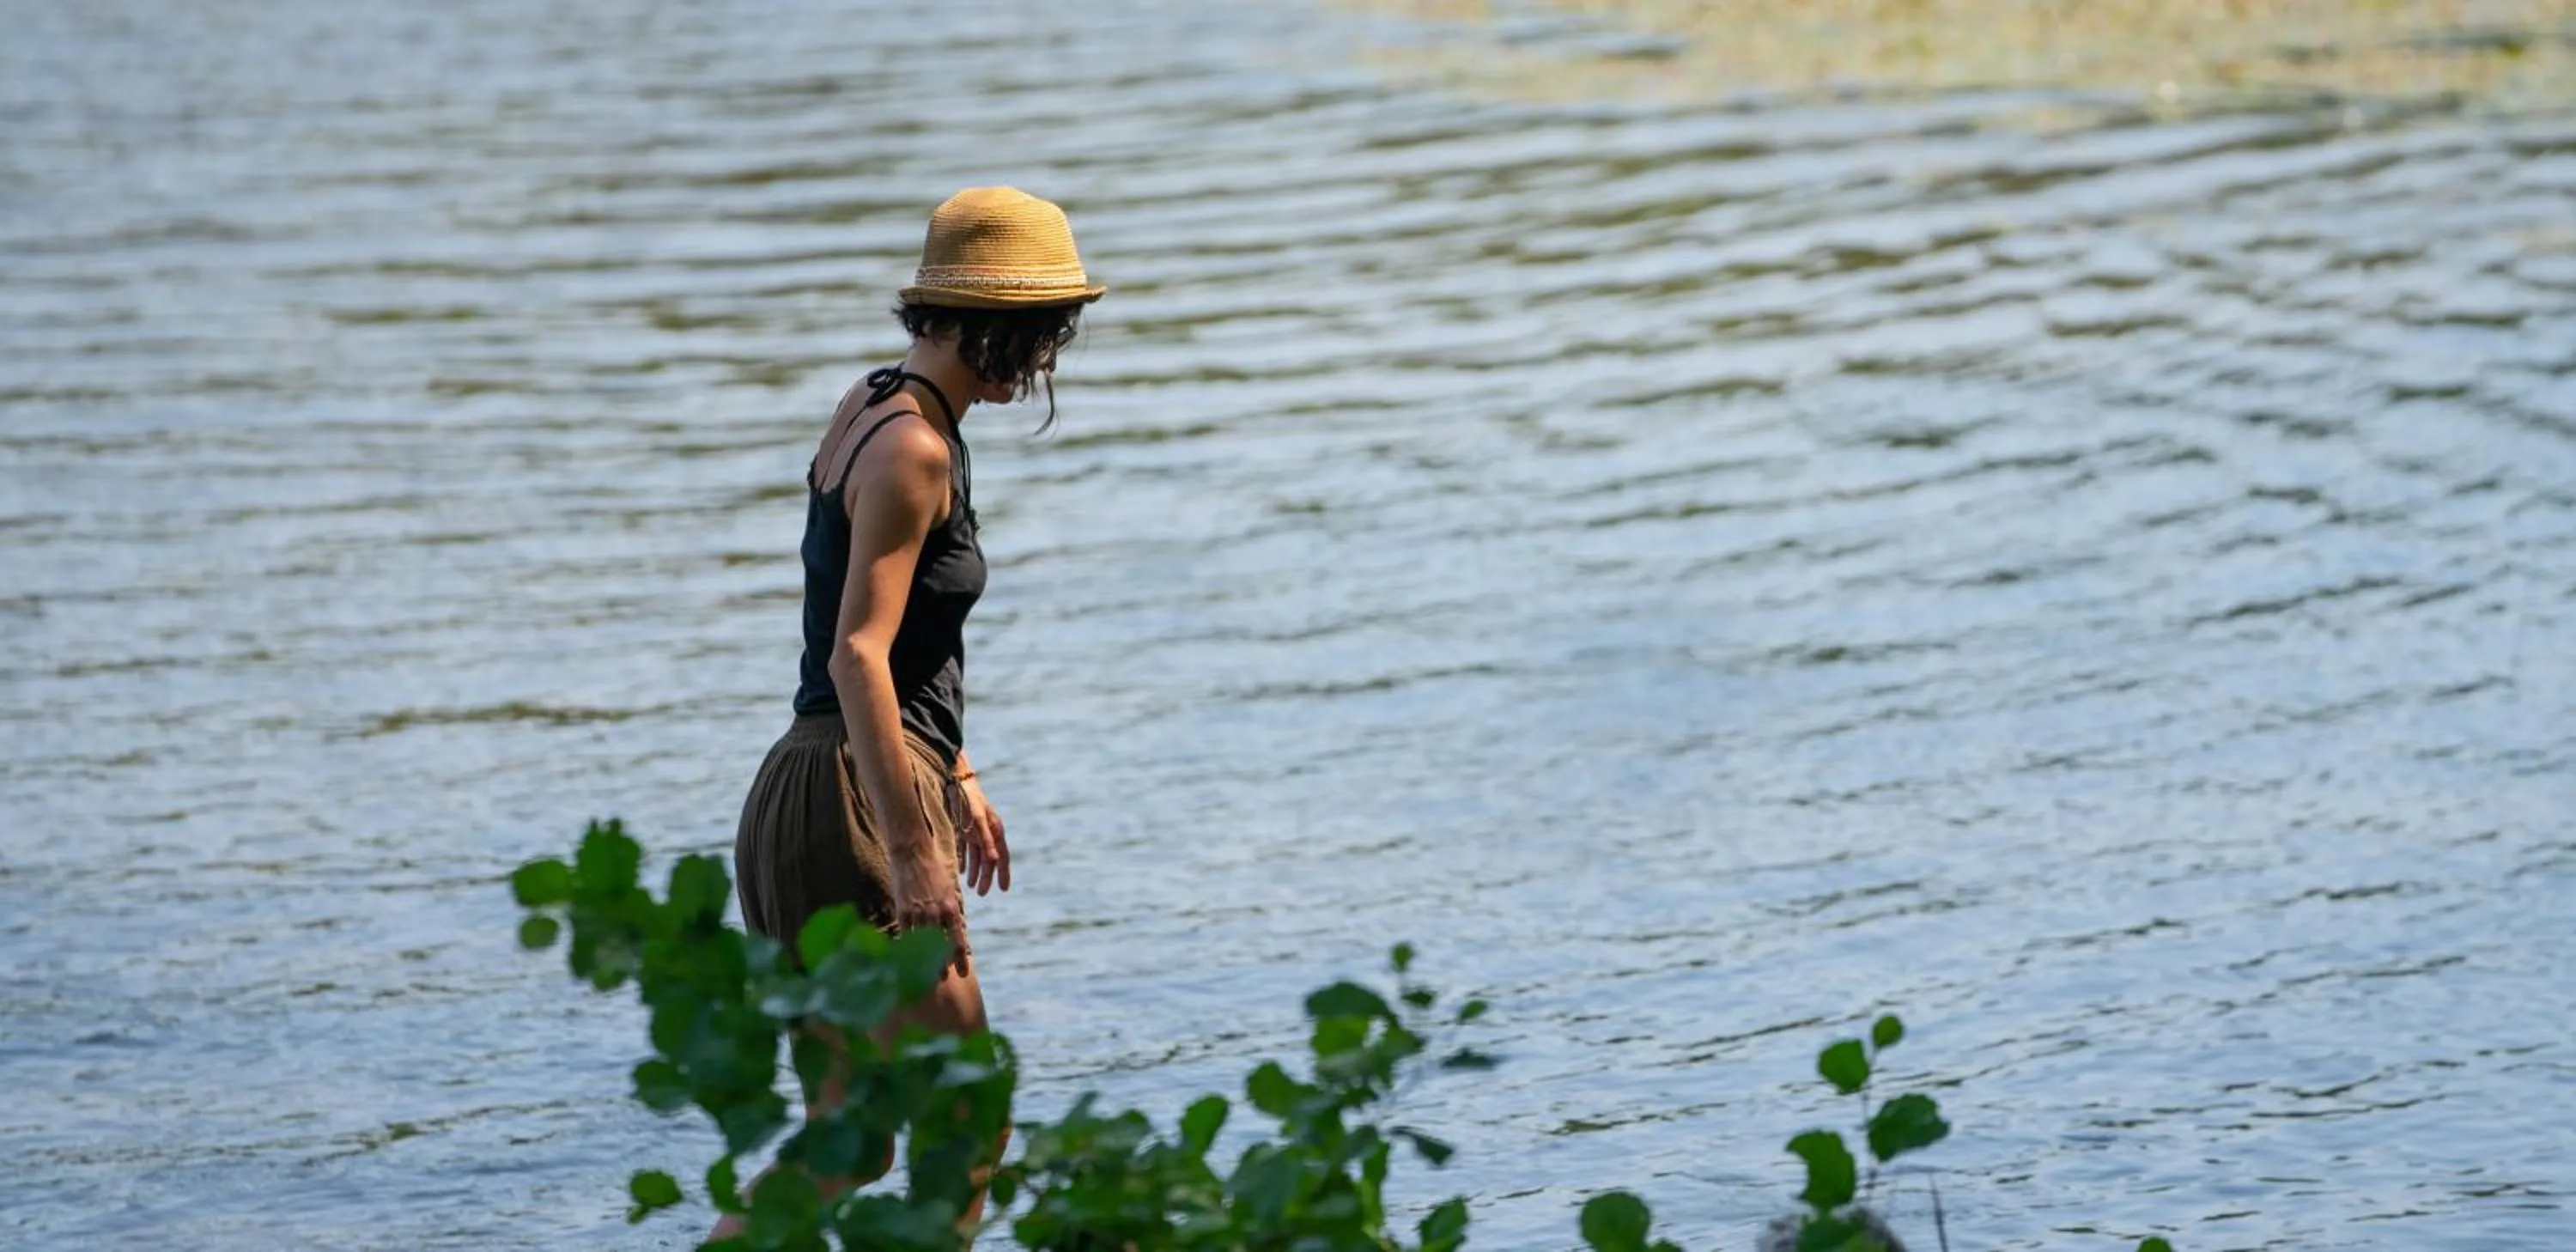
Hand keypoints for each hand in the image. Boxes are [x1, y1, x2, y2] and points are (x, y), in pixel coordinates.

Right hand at [888, 843, 969, 978]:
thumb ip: (951, 909)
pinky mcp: (903, 910)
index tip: (964, 973)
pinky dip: (907, 948)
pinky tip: (907, 960)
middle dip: (942, 964)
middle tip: (944, 979)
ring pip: (923, 944)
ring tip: (925, 976)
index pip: (958, 940)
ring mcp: (919, 913)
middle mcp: (937, 913)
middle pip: (941, 947)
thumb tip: (954, 927)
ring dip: (924, 961)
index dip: (960, 958)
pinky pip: (906, 935)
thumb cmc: (934, 869)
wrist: (913, 851)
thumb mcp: (949, 889)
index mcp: (952, 907)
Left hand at [954, 776, 1011, 896]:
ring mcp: (976, 831)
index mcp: (995, 830)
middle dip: (987, 877)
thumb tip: (995, 859)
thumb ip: (985, 839)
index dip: (1003, 873)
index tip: (1004, 889)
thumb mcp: (977, 819)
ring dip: (976, 871)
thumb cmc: (968, 800)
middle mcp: (987, 832)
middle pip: (990, 859)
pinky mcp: (965, 828)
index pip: (1002, 856)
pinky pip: (967, 849)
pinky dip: (965, 861)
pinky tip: (962, 872)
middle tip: (982, 894)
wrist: (955, 779)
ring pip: (978, 856)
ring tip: (972, 887)